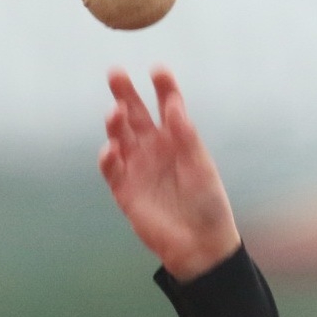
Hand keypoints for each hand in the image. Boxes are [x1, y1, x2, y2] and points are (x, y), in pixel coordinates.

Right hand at [99, 67, 241, 281]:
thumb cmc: (208, 205)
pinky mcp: (125, 190)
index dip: (163, 88)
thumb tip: (173, 104)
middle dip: (125, 93)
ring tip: (115, 112)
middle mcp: (153, 149)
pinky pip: (111, 169)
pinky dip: (109, 158)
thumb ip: (186, 136)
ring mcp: (137, 167)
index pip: (167, 106)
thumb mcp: (201, 167)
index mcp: (176, 139)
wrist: (200, 245)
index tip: (158, 70)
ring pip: (120, 137)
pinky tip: (112, 150)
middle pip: (135, 114)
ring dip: (115, 123)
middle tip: (116, 73)